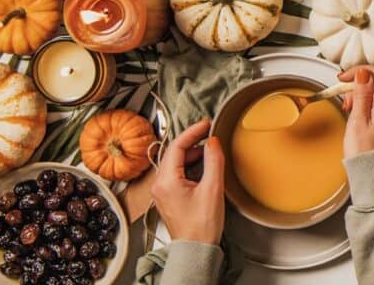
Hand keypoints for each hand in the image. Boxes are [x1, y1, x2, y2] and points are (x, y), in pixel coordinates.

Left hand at [150, 119, 224, 243]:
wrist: (195, 250)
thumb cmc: (202, 226)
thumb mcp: (213, 189)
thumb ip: (213, 161)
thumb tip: (213, 141)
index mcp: (166, 181)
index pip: (177, 146)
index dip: (193, 132)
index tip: (207, 124)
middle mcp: (159, 185)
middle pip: (174, 153)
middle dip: (193, 142)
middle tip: (210, 134)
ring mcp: (162, 191)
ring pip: (176, 163)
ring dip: (192, 154)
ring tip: (210, 150)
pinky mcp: (168, 197)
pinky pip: (177, 173)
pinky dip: (190, 166)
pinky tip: (204, 167)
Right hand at [339, 67, 373, 158]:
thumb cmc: (366, 154)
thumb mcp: (358, 120)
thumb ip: (361, 94)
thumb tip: (363, 74)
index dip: (360, 72)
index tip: (345, 78)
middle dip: (358, 87)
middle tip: (346, 101)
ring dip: (360, 97)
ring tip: (350, 111)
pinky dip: (365, 106)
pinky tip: (356, 116)